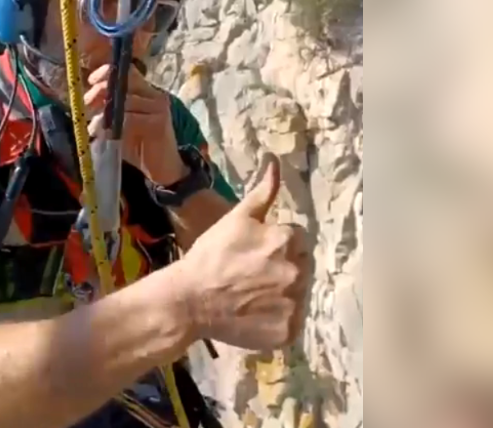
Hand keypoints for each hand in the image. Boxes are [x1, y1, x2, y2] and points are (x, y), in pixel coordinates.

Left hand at [84, 63, 187, 184]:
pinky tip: (106, 134)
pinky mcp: (159, 123)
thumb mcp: (119, 124)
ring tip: (94, 127)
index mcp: (146, 92)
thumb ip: (108, 109)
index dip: (106, 73)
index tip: (91, 82)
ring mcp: (159, 108)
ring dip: (104, 113)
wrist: (161, 169)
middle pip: (124, 81)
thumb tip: (87, 100)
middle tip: (88, 104)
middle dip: (101, 90)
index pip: (126, 70)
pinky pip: (130, 118)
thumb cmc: (137, 146)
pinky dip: (114, 125)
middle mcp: (155, 95)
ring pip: (125, 100)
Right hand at [169, 155, 310, 349]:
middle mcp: (298, 272)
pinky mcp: (288, 331)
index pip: (298, 238)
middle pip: (303, 265)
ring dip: (285, 292)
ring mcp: (294, 305)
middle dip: (284, 265)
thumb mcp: (237, 218)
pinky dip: (280, 318)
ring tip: (255, 294)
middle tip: (255, 274)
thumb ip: (263, 192)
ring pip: (300, 293)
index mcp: (288, 241)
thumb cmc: (212, 255)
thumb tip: (275, 160)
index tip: (256, 253)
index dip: (277, 243)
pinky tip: (258, 313)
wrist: (190, 300)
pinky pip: (294, 321)